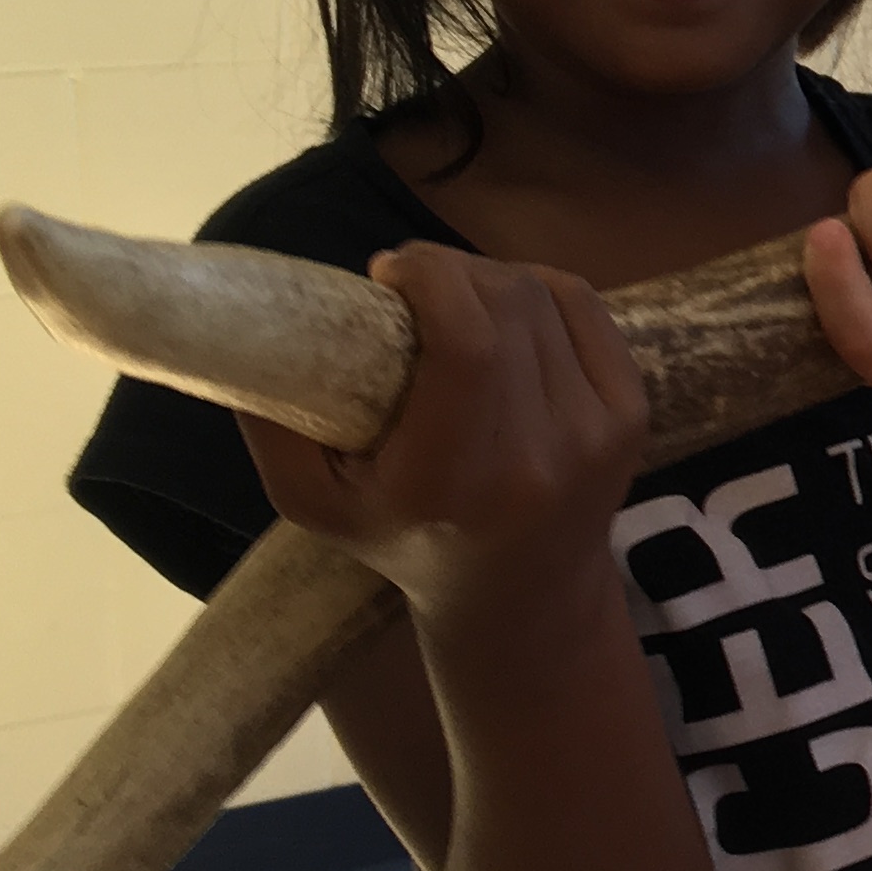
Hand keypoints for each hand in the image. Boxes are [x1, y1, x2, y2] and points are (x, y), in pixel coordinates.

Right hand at [239, 243, 648, 629]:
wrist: (523, 599)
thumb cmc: (403, 541)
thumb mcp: (315, 504)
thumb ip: (272, 426)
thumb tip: (239, 337)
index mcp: (456, 482)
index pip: (468, 344)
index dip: (432, 278)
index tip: (388, 272)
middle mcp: (538, 458)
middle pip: (506, 305)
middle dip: (451, 271)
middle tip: (411, 284)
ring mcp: (597, 435)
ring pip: (547, 296)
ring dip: (489, 278)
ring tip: (452, 301)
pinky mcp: (632, 415)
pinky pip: (586, 307)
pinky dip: (540, 288)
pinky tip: (504, 310)